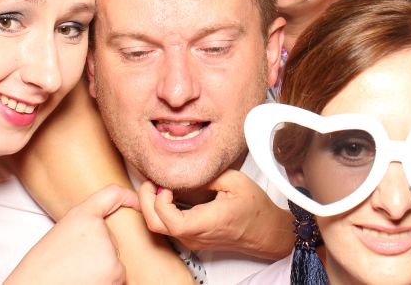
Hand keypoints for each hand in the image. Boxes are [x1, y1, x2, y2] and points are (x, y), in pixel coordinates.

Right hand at [7, 184, 138, 284]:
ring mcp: (110, 250)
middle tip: (74, 265)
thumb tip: (105, 232)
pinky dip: (106, 282)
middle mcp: (99, 228)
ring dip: (103, 271)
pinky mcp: (116, 271)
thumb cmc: (41, 269)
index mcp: (81, 215)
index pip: (111, 194)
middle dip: (100, 253)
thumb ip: (85, 229)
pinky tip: (85, 282)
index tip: (137, 201)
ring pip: (115, 260)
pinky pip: (119, 277)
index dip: (127, 196)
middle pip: (112, 240)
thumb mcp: (60, 236)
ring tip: (77, 276)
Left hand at [138, 169, 292, 258]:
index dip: (159, 200)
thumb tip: (183, 170)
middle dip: (145, 201)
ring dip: (150, 205)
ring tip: (157, 183)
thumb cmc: (255, 208)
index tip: (166, 183)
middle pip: (155, 225)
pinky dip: (159, 210)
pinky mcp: (192, 238)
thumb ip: (207, 176)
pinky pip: (167, 226)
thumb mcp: (235, 182)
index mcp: (207, 222)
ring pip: (158, 227)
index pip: (168, 220)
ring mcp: (192, 239)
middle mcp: (195, 236)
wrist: (266, 232)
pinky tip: (164, 193)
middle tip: (151, 181)